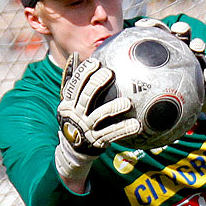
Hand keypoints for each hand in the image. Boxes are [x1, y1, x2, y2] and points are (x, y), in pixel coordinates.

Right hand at [54, 53, 141, 181]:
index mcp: (68, 103)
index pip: (74, 85)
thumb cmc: (75, 118)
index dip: (84, 73)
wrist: (72, 149)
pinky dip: (124, 129)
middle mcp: (76, 114)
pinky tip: (136, 125)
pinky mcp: (97, 140)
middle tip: (110, 73)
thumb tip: (75, 56)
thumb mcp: (70, 101)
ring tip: (127, 102)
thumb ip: (72, 81)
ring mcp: (87, 128)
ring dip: (114, 108)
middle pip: (86, 97)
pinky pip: (112, 134)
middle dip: (97, 84)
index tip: (95, 63)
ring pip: (100, 116)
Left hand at [136, 18, 205, 116]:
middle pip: (182, 32)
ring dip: (199, 44)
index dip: (151, 25)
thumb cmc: (165, 95)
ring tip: (197, 48)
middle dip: (181, 28)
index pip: (158, 32)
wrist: (192, 102)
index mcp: (166, 49)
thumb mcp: (149, 90)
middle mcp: (182, 49)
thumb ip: (135, 84)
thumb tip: (110, 86)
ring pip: (199, 46)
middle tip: (178, 30)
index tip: (141, 25)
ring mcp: (197, 58)